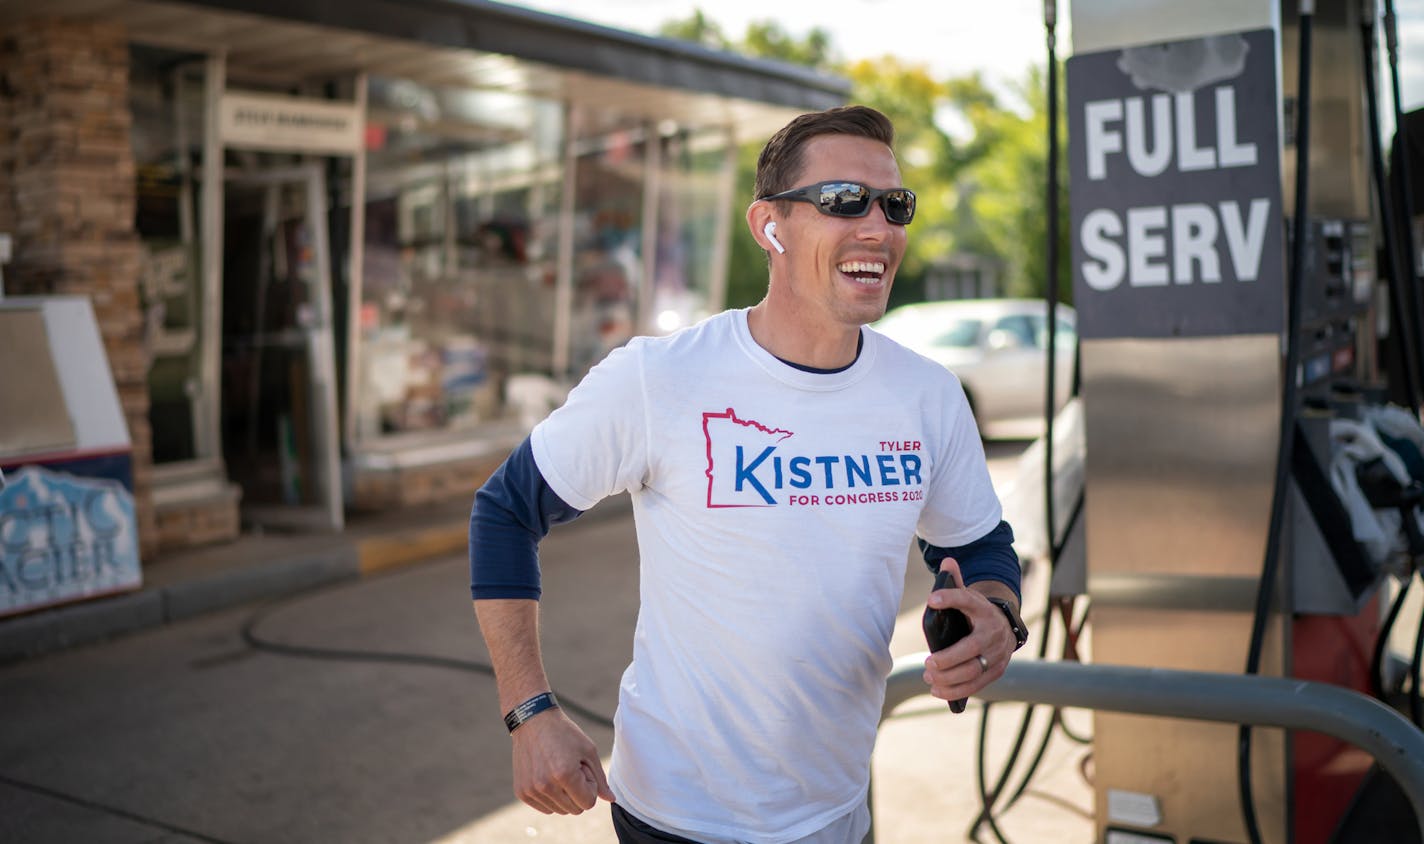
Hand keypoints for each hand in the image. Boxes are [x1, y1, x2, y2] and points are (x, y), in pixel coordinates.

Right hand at [510, 708, 614, 813]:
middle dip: (578, 792)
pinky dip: (550, 797)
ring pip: (560, 810)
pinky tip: (547, 776)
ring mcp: (531, 790)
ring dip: (564, 796)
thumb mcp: (588, 750)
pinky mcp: (521, 792)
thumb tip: (611, 799)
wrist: (533, 720)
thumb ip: (600, 778)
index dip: (590, 787)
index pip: (588, 803)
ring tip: (558, 771)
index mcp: (564, 774)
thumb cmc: (564, 733)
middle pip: (575, 810)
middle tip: (571, 769)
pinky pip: (545, 808)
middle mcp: (545, 785)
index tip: (583, 770)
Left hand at [921, 559, 1013, 703]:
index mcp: (983, 609)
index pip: (967, 599)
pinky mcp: (995, 671)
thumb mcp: (969, 595)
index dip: (950, 597)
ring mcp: (997, 654)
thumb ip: (955, 582)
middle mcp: (993, 632)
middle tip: (928, 663)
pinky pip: (976, 685)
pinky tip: (937, 690)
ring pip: (973, 671)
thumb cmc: (977, 612)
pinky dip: (956, 691)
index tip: (931, 600)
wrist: (1005, 627)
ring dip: (948, 678)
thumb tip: (946, 562)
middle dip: (947, 658)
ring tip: (929, 677)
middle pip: (970, 648)